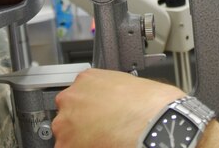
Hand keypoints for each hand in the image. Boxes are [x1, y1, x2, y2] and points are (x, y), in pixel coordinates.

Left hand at [51, 68, 184, 147]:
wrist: (152, 122)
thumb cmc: (150, 104)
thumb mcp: (129, 83)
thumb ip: (111, 91)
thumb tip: (115, 101)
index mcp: (86, 78)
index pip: (80, 95)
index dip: (90, 108)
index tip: (98, 115)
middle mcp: (71, 97)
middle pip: (69, 113)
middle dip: (82, 123)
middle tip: (102, 130)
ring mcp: (65, 121)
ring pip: (66, 133)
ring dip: (79, 139)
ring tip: (103, 140)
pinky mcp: (66, 145)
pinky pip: (68, 147)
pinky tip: (100, 145)